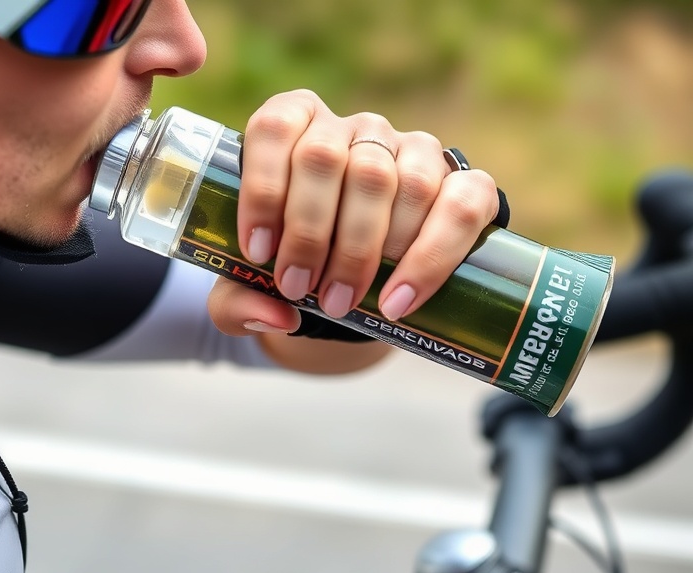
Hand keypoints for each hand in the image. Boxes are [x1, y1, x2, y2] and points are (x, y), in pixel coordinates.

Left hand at [234, 89, 500, 322]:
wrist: (352, 287)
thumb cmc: (292, 270)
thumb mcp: (250, 285)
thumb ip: (239, 303)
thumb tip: (275, 316)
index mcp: (297, 126)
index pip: (275, 128)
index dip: (262, 188)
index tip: (258, 251)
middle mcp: (355, 128)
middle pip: (327, 158)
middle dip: (308, 233)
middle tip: (298, 289)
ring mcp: (413, 150)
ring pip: (393, 180)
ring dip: (364, 250)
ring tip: (341, 302)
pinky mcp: (464, 181)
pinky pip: (461, 204)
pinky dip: (431, 256)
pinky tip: (400, 298)